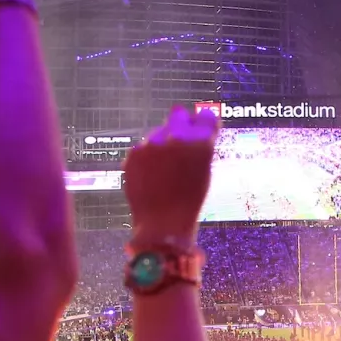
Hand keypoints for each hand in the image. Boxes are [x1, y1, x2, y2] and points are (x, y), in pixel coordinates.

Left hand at [125, 106, 219, 245]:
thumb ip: (201, 148)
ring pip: (158, 133)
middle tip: (179, 143)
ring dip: (161, 144)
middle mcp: (176, 138)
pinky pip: (143, 148)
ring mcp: (152, 144)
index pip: (206, 117)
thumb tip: (195, 131)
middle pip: (179, 116)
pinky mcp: (134, 153)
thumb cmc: (189, 202)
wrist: (162, 224)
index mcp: (201, 144)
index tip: (200, 127)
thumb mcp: (204, 173)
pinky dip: (147, 158)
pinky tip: (151, 175)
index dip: (203, 122)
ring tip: (163, 170)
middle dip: (181, 124)